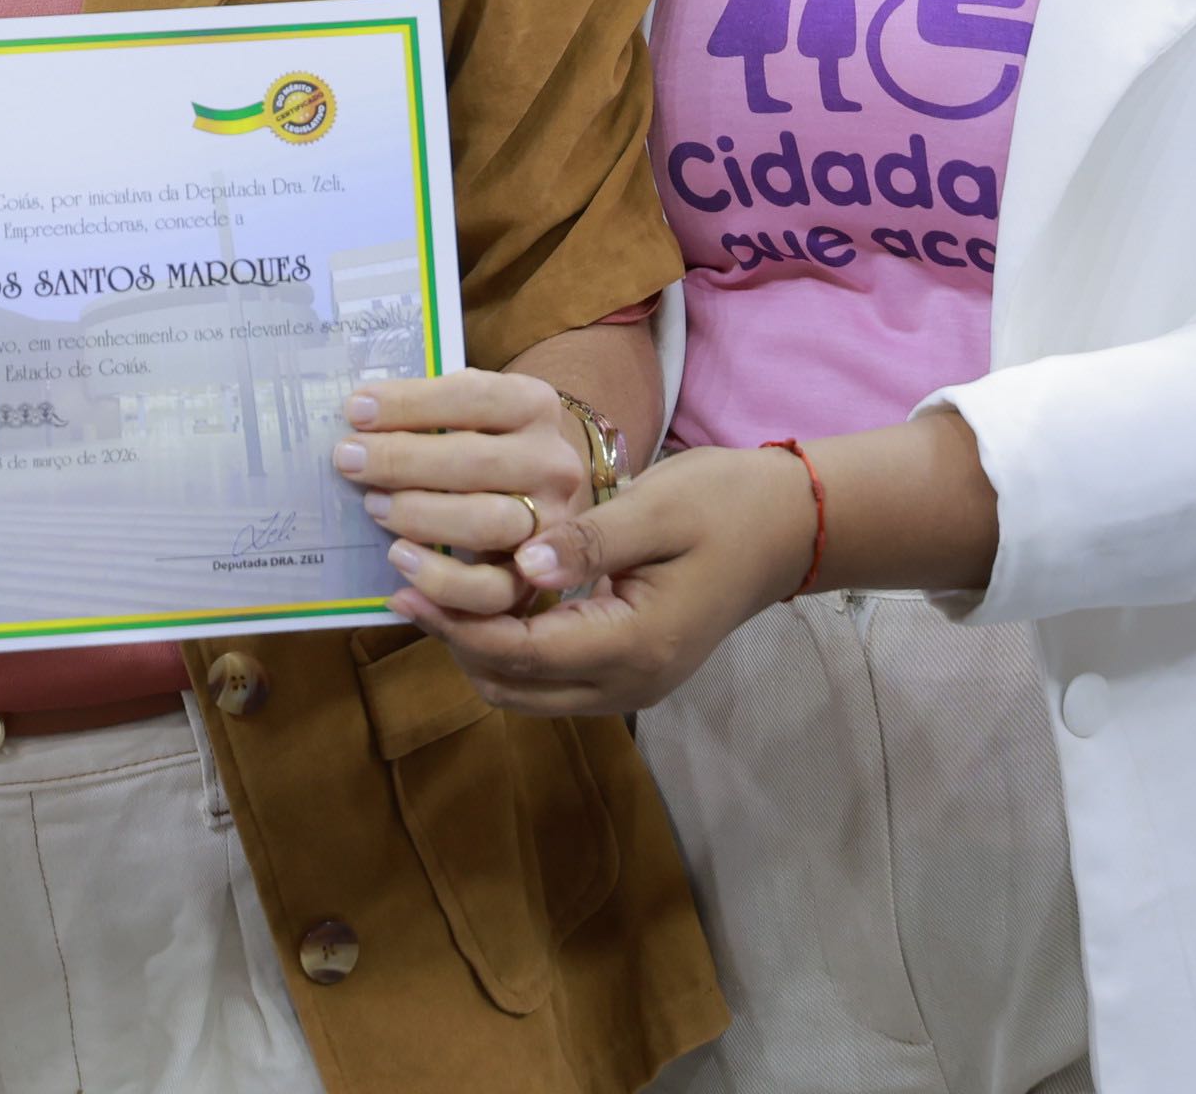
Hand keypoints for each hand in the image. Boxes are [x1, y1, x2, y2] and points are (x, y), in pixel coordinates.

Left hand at [333, 369, 595, 580]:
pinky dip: (440, 583)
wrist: (544, 491)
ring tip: (374, 506)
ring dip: (422, 516)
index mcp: (534, 406)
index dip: (411, 403)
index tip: (357, 411)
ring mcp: (549, 524)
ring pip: (488, 523)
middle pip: (477, 462)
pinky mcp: (535, 580)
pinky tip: (398, 565)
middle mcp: (552, 463)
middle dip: (403, 460)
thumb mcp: (472, 411)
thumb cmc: (487, 442)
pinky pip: (490, 592)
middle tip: (349, 460)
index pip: (474, 397)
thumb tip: (358, 416)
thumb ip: (429, 410)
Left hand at [385, 444, 813, 714]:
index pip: (520, 652)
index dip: (455, 621)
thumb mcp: (660, 508)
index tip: (404, 580)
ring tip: (430, 589)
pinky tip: (484, 596)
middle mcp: (631, 683)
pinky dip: (508, 646)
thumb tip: (524, 559)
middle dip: (454, 638)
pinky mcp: (630, 671)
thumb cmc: (729, 505)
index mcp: (636, 646)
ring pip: (526, 690)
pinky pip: (550, 676)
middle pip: (513, 685)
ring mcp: (632, 685)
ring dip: (476, 646)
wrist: (791, 526)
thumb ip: (590, 540)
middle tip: (403, 582)